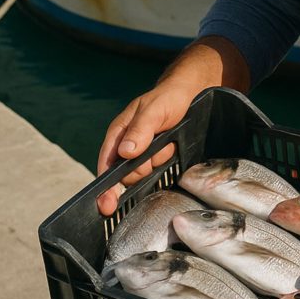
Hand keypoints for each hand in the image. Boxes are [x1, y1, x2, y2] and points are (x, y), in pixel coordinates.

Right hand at [95, 36, 251, 215]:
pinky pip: (159, 168)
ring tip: (168, 144)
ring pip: (145, 172)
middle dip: (142, 169)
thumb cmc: (169, 97)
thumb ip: (140, 130)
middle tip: (159, 151)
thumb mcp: (154, 110)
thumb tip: (125, 153)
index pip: (106, 165)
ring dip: (158, 162)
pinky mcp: (159, 155)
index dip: (106, 187)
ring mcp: (144, 151)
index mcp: (118, 134)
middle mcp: (128, 145)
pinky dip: (166, 162)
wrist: (193, 92)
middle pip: (126, 175)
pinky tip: (172, 151)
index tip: (107, 205)